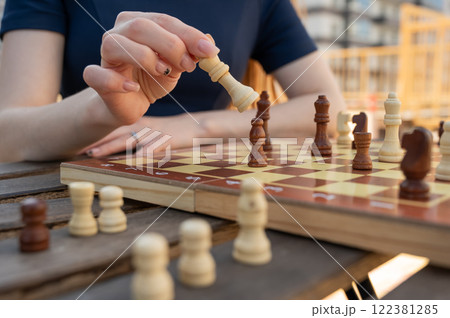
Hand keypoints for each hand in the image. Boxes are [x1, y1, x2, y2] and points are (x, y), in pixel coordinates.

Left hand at [81, 115, 205, 156]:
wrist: (195, 127)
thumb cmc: (172, 132)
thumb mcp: (152, 131)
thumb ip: (136, 136)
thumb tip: (118, 147)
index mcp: (138, 123)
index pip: (113, 127)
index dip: (97, 134)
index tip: (79, 142)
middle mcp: (142, 126)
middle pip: (115, 133)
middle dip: (97, 140)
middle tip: (79, 149)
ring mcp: (153, 134)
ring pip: (128, 139)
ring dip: (110, 147)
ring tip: (94, 154)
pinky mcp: (164, 141)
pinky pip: (150, 149)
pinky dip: (139, 155)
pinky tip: (128, 162)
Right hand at [83, 12, 218, 125]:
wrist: (131, 104)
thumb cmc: (153, 79)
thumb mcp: (176, 66)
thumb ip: (190, 54)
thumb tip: (209, 43)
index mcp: (141, 23)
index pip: (165, 21)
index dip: (188, 35)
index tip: (210, 51)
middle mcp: (120, 32)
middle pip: (141, 27)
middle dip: (170, 45)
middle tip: (188, 65)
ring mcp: (105, 54)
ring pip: (118, 44)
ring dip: (145, 57)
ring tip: (163, 72)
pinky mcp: (96, 77)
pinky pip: (97, 74)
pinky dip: (116, 81)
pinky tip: (133, 88)